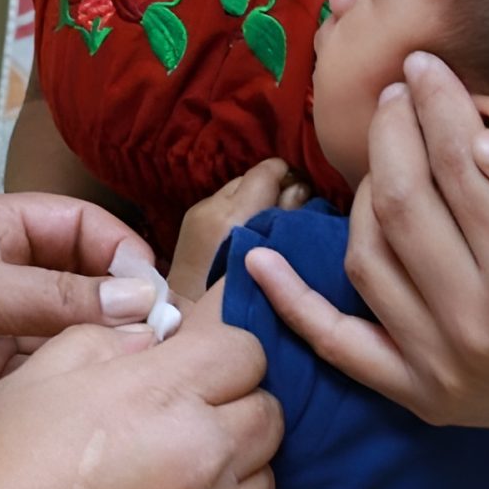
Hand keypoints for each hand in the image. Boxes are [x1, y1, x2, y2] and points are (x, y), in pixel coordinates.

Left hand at [0, 193, 164, 457]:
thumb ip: (56, 296)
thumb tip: (141, 300)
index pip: (80, 225)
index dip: (122, 253)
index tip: (156, 296)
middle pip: (79, 280)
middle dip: (119, 305)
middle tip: (161, 344)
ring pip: (61, 335)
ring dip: (95, 351)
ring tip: (137, 378)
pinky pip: (33, 381)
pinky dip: (63, 389)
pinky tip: (92, 405)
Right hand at [0, 299, 279, 488]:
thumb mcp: (26, 387)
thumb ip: (98, 341)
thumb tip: (148, 334)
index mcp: (156, 398)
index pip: (243, 348)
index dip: (215, 345)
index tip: (184, 357)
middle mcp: (198, 459)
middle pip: (267, 410)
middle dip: (231, 399)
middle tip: (177, 409)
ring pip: (264, 472)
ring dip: (231, 459)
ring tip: (172, 463)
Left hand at [170, 159, 309, 303]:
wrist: (188, 317)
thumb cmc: (237, 296)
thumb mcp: (273, 257)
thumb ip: (287, 219)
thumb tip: (299, 190)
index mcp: (233, 213)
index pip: (267, 171)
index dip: (288, 177)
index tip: (300, 197)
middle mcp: (212, 205)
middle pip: (251, 178)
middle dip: (269, 191)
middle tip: (285, 216)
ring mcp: (198, 211)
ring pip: (236, 190)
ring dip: (252, 202)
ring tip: (265, 228)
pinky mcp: (190, 220)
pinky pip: (222, 204)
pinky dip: (236, 212)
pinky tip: (245, 235)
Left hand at [246, 54, 488, 445]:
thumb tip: (483, 136)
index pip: (457, 165)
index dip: (435, 104)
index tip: (426, 64)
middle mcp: (477, 325)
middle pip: (401, 202)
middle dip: (392, 132)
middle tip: (399, 90)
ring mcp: (442, 367)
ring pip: (367, 256)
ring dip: (363, 191)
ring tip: (387, 150)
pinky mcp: (423, 395)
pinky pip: (341, 345)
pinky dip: (294, 305)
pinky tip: (259, 261)